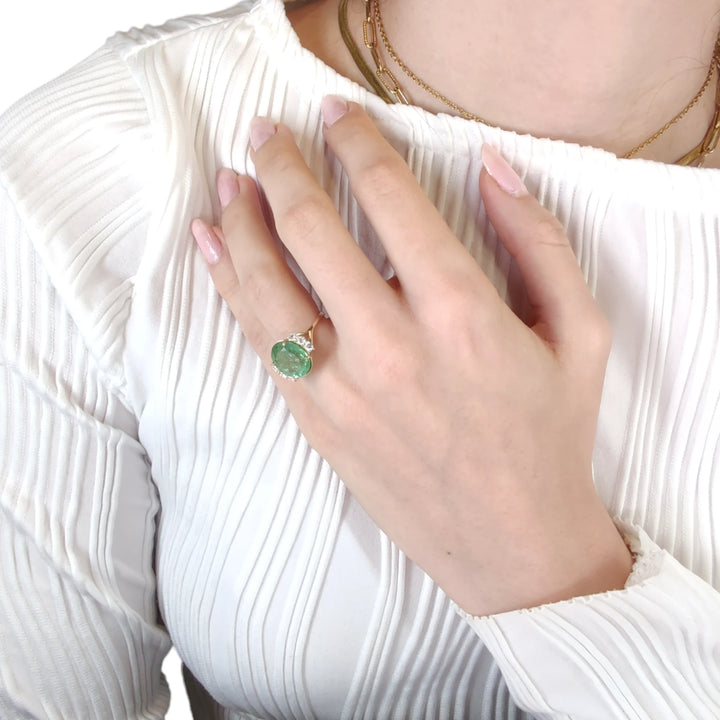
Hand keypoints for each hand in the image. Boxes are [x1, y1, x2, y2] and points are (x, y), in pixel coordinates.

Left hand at [190, 97, 631, 615]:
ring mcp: (342, 389)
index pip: (388, 197)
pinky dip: (229, 286)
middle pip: (311, 229)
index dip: (355, 141)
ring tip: (227, 181)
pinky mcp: (315, 423)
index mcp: (460, 313)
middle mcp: (390, 346)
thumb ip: (540, 241)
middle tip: (263, 130)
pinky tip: (214, 249)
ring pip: (266, 283)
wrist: (513, 545)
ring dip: (240, 221)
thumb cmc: (549, 437)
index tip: (336, 112)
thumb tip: (492, 168)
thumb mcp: (579, 334)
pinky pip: (258, 340)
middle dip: (281, 166)